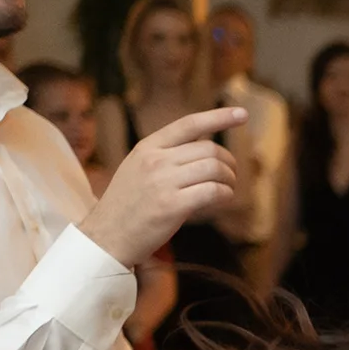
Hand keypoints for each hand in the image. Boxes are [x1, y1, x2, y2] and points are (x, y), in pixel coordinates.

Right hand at [80, 108, 246, 267]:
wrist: (106, 236)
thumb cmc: (127, 205)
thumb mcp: (138, 168)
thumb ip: (166, 156)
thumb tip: (205, 150)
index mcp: (147, 147)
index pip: (189, 124)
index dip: (218, 117)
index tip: (242, 113)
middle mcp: (155, 160)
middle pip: (209, 149)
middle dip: (228, 163)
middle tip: (231, 176)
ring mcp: (163, 182)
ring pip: (214, 169)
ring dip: (230, 179)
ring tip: (228, 189)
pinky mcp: (172, 206)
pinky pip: (213, 191)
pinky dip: (226, 194)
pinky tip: (223, 199)